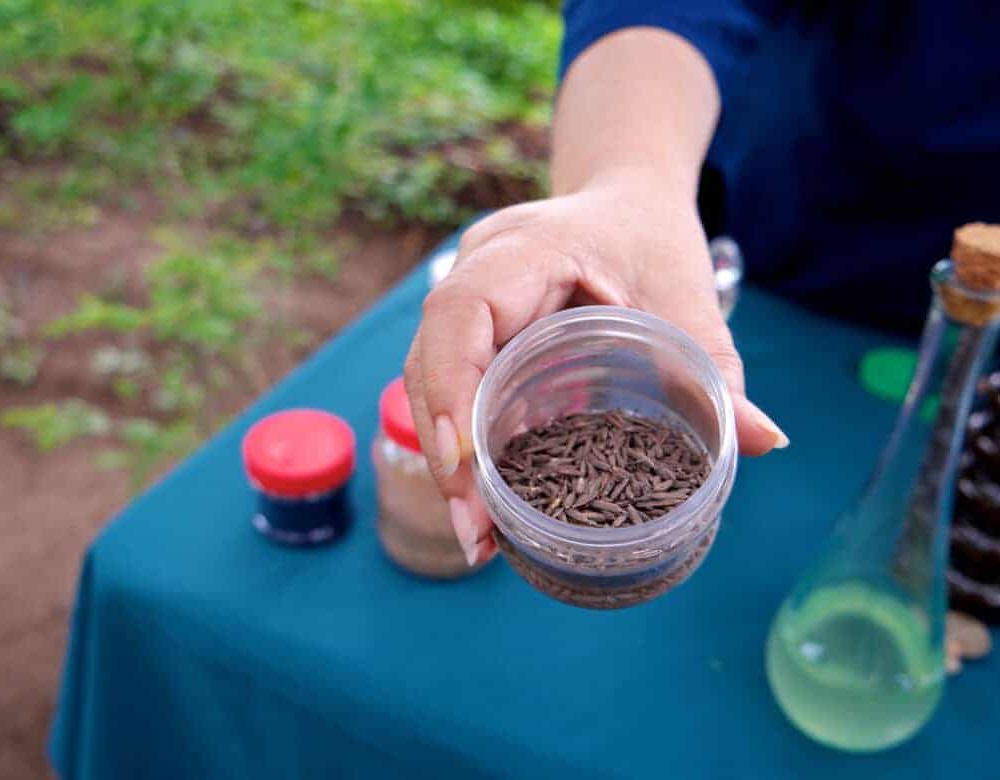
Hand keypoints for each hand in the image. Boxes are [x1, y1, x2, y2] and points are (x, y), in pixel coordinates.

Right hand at [404, 171, 787, 565]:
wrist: (626, 201)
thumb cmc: (654, 241)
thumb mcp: (690, 302)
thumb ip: (718, 372)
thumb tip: (766, 442)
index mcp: (528, 248)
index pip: (462, 311)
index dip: (454, 384)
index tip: (468, 460)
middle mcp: (479, 268)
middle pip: (430, 359)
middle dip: (448, 450)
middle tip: (476, 531)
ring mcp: (464, 294)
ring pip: (428, 379)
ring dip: (448, 458)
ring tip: (478, 534)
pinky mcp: (468, 327)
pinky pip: (449, 384)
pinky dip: (462, 444)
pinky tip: (483, 502)